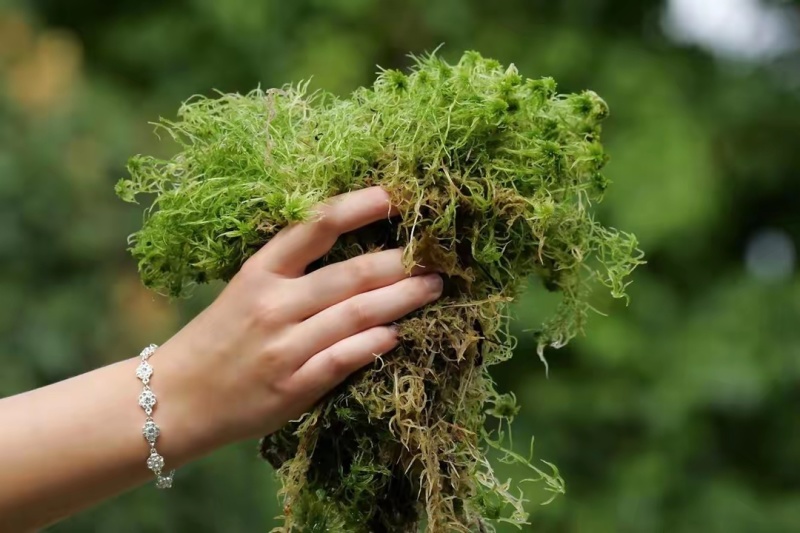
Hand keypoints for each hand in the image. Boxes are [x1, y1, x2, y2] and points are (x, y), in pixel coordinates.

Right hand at [155, 187, 441, 462]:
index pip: (315, 226)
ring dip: (402, 300)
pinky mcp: (292, 388)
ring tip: (433, 288)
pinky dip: (373, 344)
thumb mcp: (243, 288)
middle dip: (400, 263)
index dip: (359, 207)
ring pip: (356, 315)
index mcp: (260, 271)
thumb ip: (291, 269)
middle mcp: (273, 304)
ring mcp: (283, 348)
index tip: (395, 196)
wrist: (174, 398)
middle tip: (436, 256)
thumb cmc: (218, 337)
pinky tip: (397, 335)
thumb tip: (356, 247)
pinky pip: (343, 360)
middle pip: (350, 275)